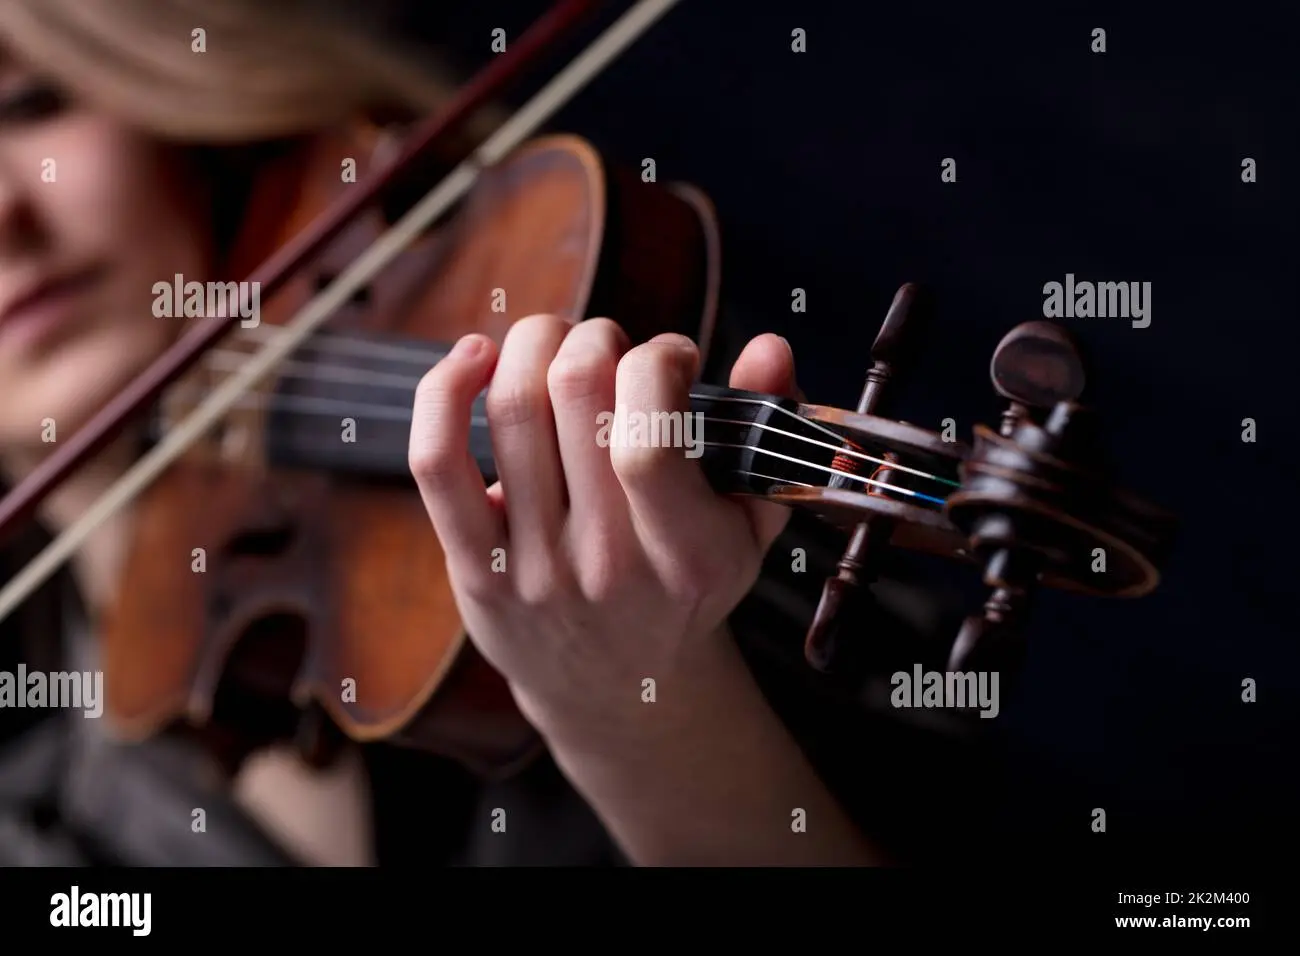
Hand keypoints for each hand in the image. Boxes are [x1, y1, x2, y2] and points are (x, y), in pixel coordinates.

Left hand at [408, 315, 799, 737]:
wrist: (621, 690)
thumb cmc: (687, 588)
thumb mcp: (749, 524)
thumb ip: (765, 430)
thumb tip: (769, 345)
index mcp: (688, 553)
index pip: (652, 432)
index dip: (657, 361)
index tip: (672, 360)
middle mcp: (608, 562)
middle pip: (576, 392)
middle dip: (594, 337)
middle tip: (610, 348)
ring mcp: (535, 568)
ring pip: (512, 407)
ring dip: (535, 346)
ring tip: (560, 349)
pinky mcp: (477, 570)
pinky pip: (439, 462)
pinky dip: (444, 391)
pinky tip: (474, 357)